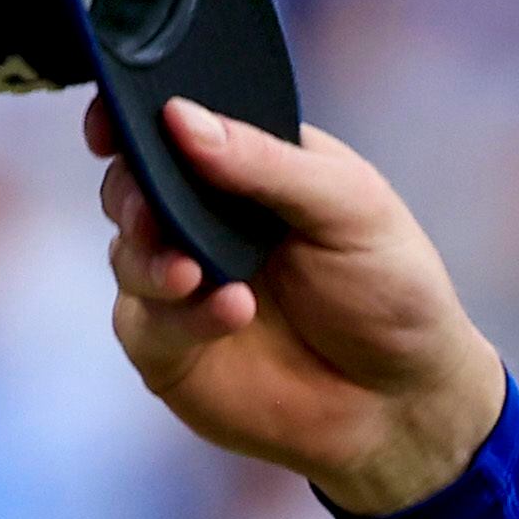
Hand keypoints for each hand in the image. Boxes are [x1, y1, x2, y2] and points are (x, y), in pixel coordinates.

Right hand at [94, 95, 505, 513]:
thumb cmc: (393, 291)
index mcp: (248, 167)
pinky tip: (231, 312)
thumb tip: (181, 118)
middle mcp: (205, 220)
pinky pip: (146, 322)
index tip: (113, 122)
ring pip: (128, 252)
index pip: (175, 125)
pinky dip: (181, 316)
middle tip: (152, 211)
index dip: (134, 116)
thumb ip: (268, 163)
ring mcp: (184, 283)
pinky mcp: (172, 348)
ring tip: (195, 272)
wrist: (405, 402)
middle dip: (133, 191)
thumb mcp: (351, 207)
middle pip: (133, 183)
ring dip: (151, 258)